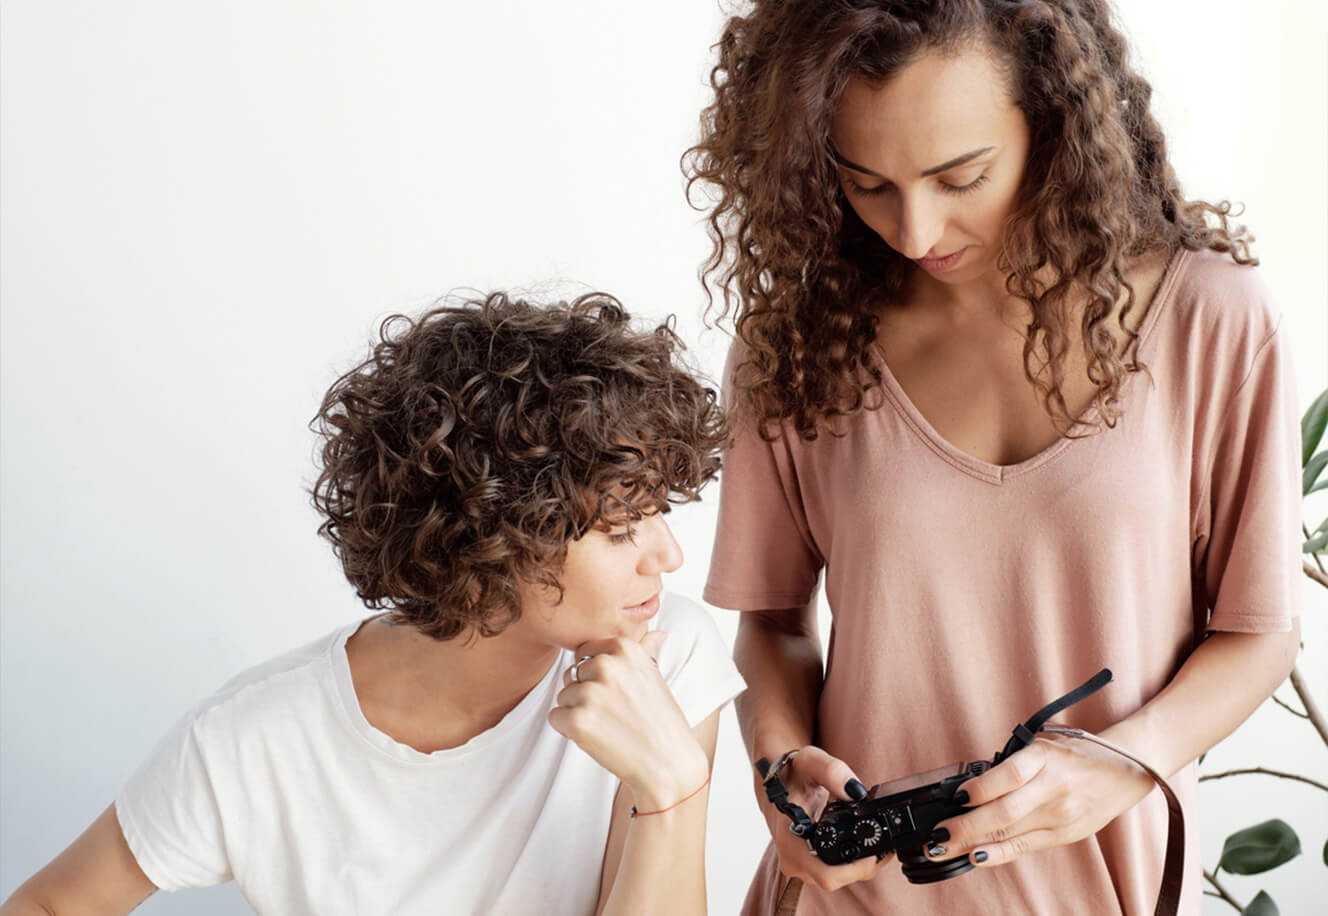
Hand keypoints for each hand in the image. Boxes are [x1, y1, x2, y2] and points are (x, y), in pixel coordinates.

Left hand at [547, 631, 707, 808]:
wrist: (669, 763)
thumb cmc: (662, 721)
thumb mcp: (654, 677)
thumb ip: (646, 650)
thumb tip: (658, 632)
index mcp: (624, 648)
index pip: (585, 653)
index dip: (595, 677)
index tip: (615, 694)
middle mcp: (606, 665)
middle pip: (572, 675)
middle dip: (585, 695)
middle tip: (614, 714)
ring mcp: (590, 692)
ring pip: (563, 697)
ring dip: (578, 713)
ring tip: (608, 727)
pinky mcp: (578, 719)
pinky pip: (555, 717)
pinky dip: (569, 731)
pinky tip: (596, 738)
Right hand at [756, 745, 891, 892]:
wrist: (776, 780)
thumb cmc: (790, 772)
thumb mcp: (810, 762)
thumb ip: (832, 772)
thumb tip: (856, 792)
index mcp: (789, 841)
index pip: (828, 874)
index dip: (857, 869)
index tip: (877, 852)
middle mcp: (792, 860)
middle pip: (838, 878)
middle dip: (864, 864)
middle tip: (884, 842)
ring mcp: (798, 865)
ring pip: (836, 878)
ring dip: (857, 864)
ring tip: (871, 839)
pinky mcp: (805, 865)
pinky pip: (832, 872)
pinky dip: (849, 861)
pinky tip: (858, 843)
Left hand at [926, 733, 1155, 867]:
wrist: (1125, 770)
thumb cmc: (1077, 752)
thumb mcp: (1044, 744)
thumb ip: (1014, 763)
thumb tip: (971, 786)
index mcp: (1046, 758)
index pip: (1009, 776)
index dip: (981, 789)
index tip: (957, 798)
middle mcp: (1054, 788)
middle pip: (1004, 812)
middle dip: (965, 827)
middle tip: (936, 837)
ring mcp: (1060, 815)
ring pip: (1010, 833)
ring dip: (971, 843)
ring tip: (942, 849)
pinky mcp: (1065, 835)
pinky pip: (1025, 846)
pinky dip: (998, 853)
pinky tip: (975, 857)